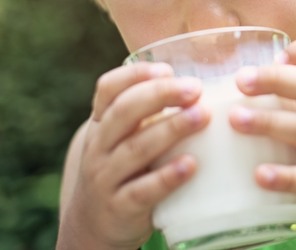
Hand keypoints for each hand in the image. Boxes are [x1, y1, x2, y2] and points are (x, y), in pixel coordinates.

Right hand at [58, 63, 209, 249]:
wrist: (92, 227)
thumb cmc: (123, 171)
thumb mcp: (124, 139)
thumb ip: (149, 113)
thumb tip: (204, 80)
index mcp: (101, 123)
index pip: (107, 89)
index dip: (135, 74)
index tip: (167, 68)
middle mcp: (98, 146)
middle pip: (124, 112)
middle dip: (161, 95)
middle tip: (195, 88)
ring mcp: (106, 177)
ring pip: (136, 149)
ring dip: (171, 130)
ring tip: (202, 116)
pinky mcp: (120, 207)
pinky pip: (142, 191)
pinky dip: (167, 176)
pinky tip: (190, 164)